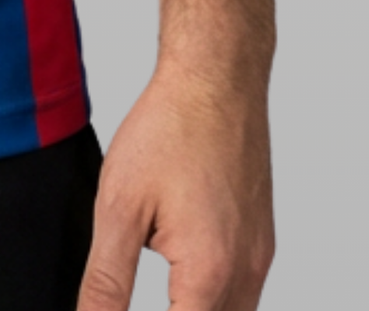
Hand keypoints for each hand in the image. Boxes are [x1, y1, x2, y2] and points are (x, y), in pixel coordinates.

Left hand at [77, 65, 274, 310]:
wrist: (217, 80)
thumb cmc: (170, 130)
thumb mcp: (119, 206)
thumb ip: (107, 279)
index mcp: (209, 275)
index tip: (116, 309)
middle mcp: (245, 274)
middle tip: (125, 298)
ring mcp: (259, 258)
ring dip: (194, 309)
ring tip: (162, 289)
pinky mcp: (262, 241)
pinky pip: (243, 293)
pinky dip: (212, 297)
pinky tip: (182, 276)